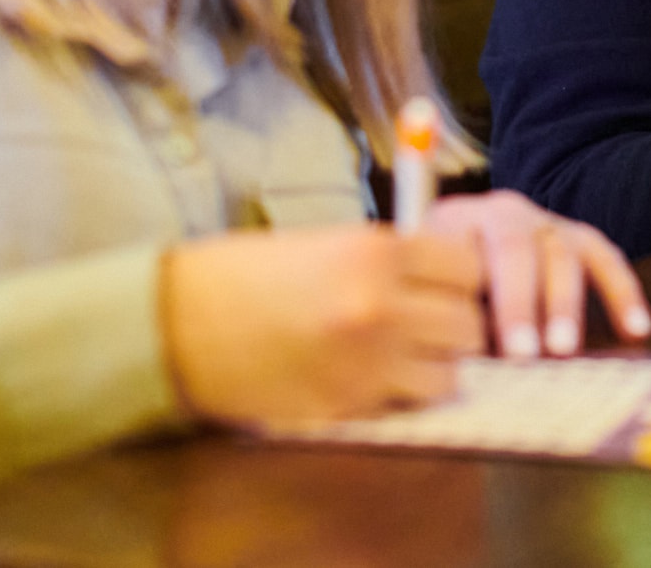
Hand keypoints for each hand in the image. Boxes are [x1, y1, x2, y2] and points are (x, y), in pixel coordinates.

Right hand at [159, 224, 485, 427]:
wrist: (182, 324)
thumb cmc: (249, 276)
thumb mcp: (327, 244)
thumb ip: (388, 260)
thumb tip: (445, 278)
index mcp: (376, 252)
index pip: (469, 267)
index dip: (462, 278)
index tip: (448, 284)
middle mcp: (381, 306)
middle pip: (468, 325)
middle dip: (455, 327)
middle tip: (431, 325)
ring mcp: (366, 363)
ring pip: (448, 376)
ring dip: (433, 368)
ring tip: (403, 356)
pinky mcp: (347, 407)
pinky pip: (405, 406)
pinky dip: (399, 397)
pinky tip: (370, 378)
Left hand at [425, 189, 650, 356]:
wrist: (471, 236)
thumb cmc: (447, 278)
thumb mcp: (432, 286)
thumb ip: (444, 313)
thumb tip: (456, 365)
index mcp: (458, 220)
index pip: (464, 253)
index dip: (461, 299)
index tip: (477, 346)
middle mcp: (507, 213)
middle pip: (515, 249)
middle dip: (520, 304)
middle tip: (524, 354)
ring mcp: (548, 223)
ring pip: (562, 255)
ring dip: (564, 306)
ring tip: (564, 352)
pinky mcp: (582, 238)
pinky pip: (606, 259)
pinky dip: (622, 293)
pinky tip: (636, 329)